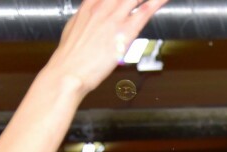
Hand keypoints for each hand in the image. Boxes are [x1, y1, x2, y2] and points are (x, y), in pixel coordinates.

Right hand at [42, 0, 170, 94]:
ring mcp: (114, 18)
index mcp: (89, 5)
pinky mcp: (125, 31)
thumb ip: (87, 17)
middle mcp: (102, 7)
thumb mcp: (75, 27)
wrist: (69, 70)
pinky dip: (157, 2)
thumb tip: (92, 16)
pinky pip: (145, 12)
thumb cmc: (71, 55)